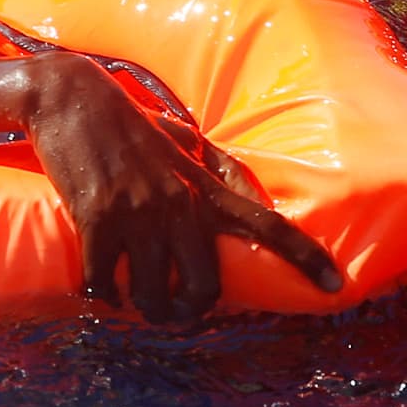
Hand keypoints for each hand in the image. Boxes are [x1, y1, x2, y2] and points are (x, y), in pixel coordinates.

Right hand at [17, 52, 343, 326]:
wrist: (71, 97)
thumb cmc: (128, 121)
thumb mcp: (183, 138)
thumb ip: (216, 169)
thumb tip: (250, 193)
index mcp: (204, 185)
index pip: (267, 223)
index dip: (305, 256)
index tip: (336, 286)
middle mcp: (180, 201)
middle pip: (205, 285)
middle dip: (190, 310)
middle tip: (173, 309)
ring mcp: (140, 211)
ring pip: (154, 294)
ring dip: (143, 308)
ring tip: (130, 299)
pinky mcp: (98, 217)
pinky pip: (106, 282)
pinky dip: (102, 294)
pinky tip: (97, 287)